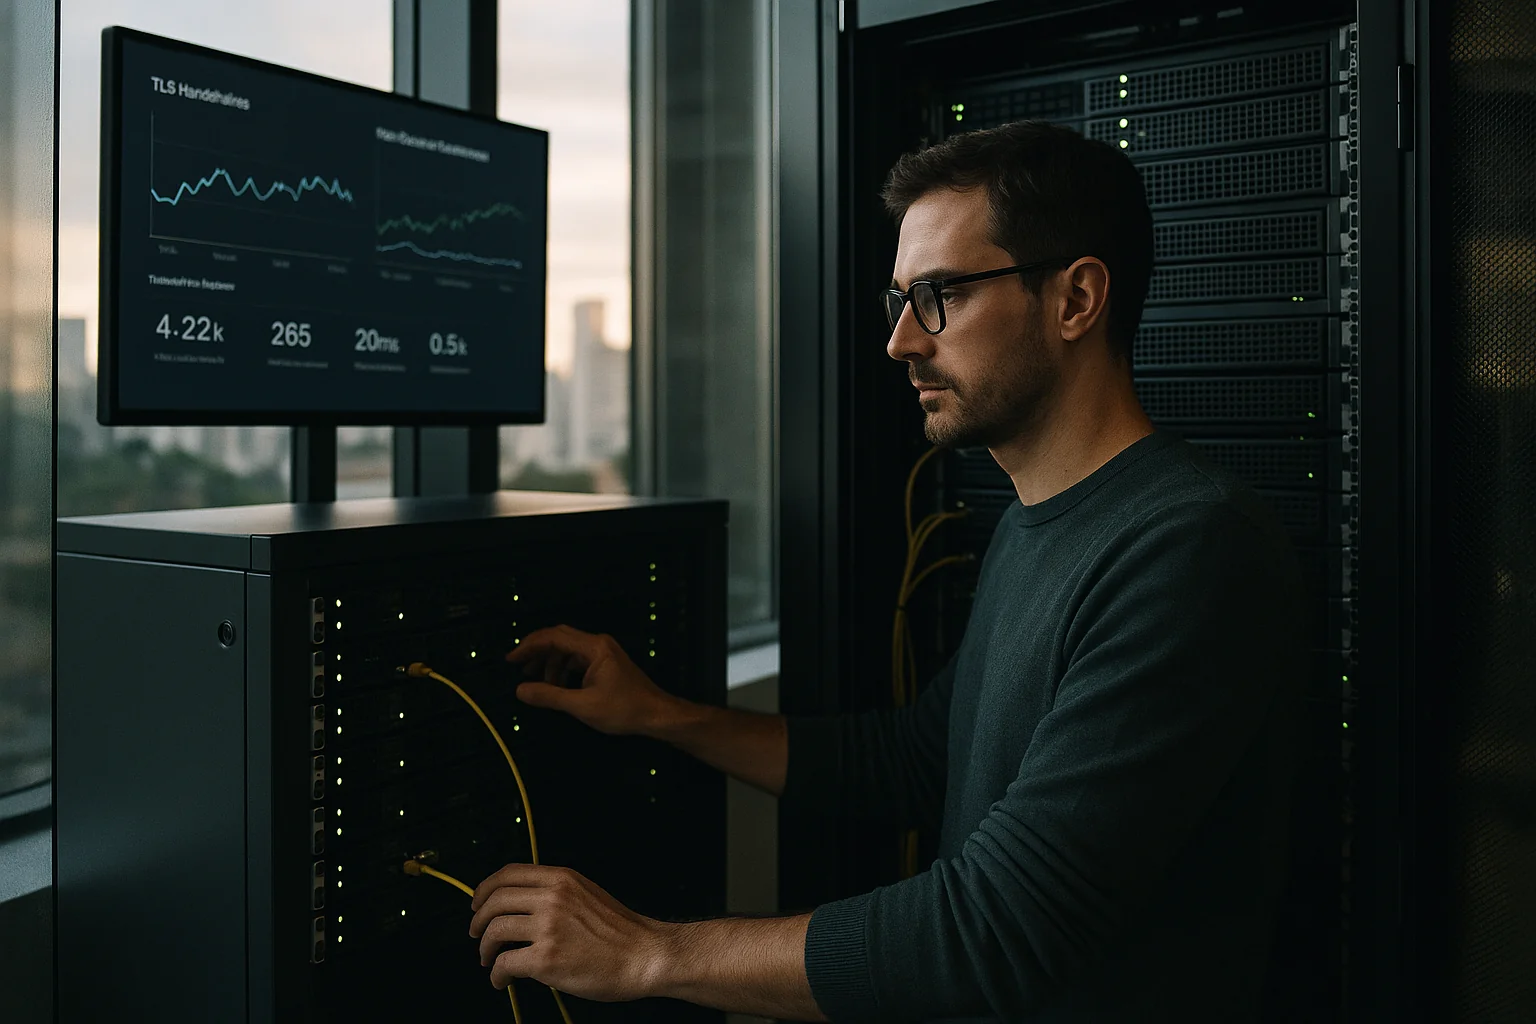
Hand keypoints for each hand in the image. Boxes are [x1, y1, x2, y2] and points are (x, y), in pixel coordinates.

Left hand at [469, 863, 667, 1000]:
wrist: (645, 955)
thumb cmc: (621, 931)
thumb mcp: (588, 893)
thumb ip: (558, 892)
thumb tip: (525, 903)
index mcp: (562, 879)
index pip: (508, 874)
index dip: (485, 888)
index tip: (477, 903)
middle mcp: (552, 898)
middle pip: (494, 901)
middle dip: (478, 920)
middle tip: (476, 934)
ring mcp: (548, 928)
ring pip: (494, 931)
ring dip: (484, 948)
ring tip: (488, 960)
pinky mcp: (546, 960)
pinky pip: (505, 964)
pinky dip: (497, 975)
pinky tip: (502, 981)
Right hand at [507, 624, 680, 736]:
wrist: (656, 715)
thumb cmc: (623, 709)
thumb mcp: (582, 706)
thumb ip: (549, 696)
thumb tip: (519, 690)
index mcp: (594, 647)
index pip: (554, 636)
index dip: (529, 646)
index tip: (510, 660)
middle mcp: (598, 644)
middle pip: (560, 639)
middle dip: (537, 652)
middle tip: (518, 668)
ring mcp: (603, 653)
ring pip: (568, 651)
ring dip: (550, 664)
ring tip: (537, 684)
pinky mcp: (605, 664)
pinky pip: (577, 660)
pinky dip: (563, 671)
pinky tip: (556, 687)